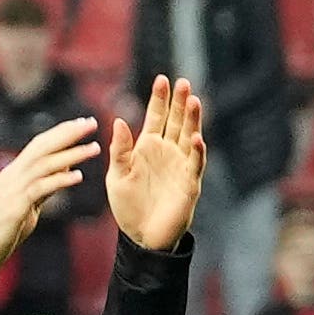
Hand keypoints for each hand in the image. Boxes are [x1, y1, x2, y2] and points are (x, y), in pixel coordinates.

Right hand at [0, 117, 100, 276]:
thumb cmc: (0, 232)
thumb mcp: (24, 205)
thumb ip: (41, 187)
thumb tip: (63, 170)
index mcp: (12, 175)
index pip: (38, 145)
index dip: (61, 132)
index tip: (82, 123)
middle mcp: (10, 177)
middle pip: (41, 147)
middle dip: (68, 134)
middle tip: (91, 123)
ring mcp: (10, 191)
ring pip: (43, 165)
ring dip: (71, 155)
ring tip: (94, 148)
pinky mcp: (13, 209)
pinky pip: (39, 189)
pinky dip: (59, 180)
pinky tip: (78, 177)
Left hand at [102, 75, 207, 249]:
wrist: (142, 235)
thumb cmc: (128, 205)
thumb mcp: (117, 175)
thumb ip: (119, 150)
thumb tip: (119, 120)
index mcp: (147, 147)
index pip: (155, 117)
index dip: (159, 99)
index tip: (162, 79)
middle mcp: (167, 152)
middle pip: (176, 121)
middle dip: (180, 102)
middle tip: (183, 82)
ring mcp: (180, 165)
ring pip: (189, 136)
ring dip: (192, 120)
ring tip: (193, 100)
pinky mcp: (189, 182)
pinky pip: (194, 163)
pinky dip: (196, 151)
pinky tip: (195, 137)